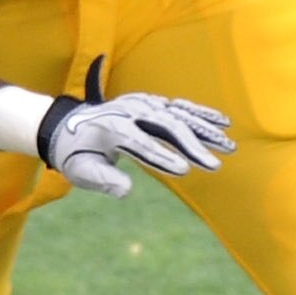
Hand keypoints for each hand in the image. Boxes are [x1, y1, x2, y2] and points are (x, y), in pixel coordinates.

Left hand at [35, 65, 235, 198]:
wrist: (67, 126)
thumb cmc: (75, 155)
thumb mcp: (82, 172)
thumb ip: (104, 181)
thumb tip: (126, 192)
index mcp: (110, 127)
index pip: (140, 143)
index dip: (162, 157)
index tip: (185, 170)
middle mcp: (129, 110)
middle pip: (165, 125)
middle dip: (192, 146)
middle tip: (215, 166)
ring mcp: (141, 104)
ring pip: (178, 114)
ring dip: (205, 130)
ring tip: (229, 148)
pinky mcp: (151, 102)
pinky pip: (180, 107)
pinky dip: (202, 114)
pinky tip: (224, 124)